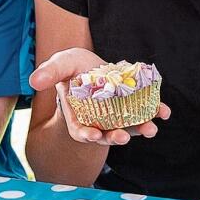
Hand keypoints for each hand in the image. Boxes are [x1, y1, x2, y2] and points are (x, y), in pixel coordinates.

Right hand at [32, 47, 170, 146]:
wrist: (91, 63)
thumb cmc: (72, 67)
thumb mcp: (60, 65)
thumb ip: (50, 72)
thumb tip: (34, 81)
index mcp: (78, 117)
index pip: (81, 131)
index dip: (87, 135)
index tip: (94, 135)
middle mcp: (99, 121)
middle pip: (107, 134)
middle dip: (116, 137)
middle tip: (124, 137)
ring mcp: (118, 115)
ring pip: (129, 127)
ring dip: (140, 129)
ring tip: (151, 129)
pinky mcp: (134, 105)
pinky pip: (145, 111)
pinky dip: (155, 112)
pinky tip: (164, 112)